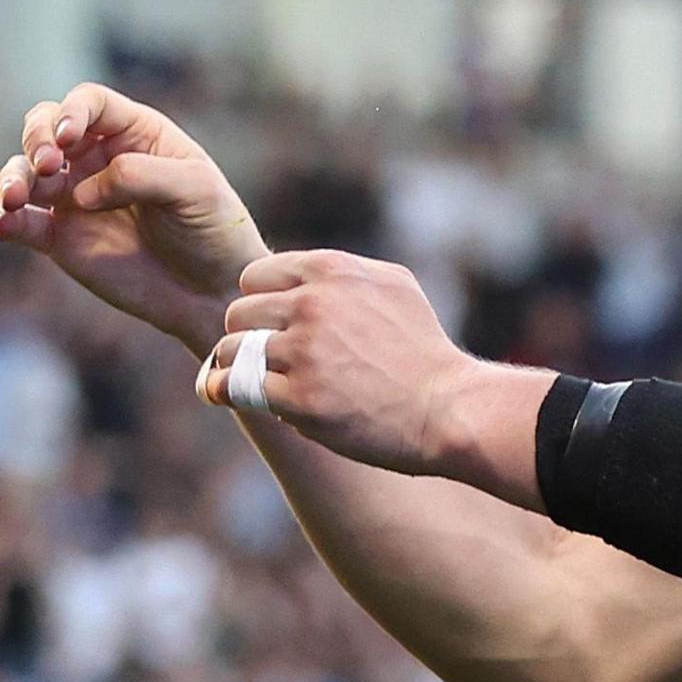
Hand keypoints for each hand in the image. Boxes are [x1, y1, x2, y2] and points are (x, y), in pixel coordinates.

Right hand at [0, 84, 270, 355]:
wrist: (212, 290)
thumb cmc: (214, 228)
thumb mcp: (195, 190)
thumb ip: (139, 175)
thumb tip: (82, 191)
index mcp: (134, 134)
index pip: (89, 103)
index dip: (71, 111)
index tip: (66, 137)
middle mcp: (96, 159)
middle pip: (44, 128)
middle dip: (35, 139)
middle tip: (47, 165)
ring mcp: (73, 196)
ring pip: (23, 173)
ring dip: (12, 179)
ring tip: (16, 198)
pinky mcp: (59, 237)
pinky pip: (19, 222)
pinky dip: (5, 221)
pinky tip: (6, 226)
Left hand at [197, 252, 511, 477]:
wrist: (451, 410)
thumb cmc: (423, 352)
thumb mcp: (394, 288)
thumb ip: (341, 275)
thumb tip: (290, 280)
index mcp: (333, 271)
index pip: (254, 277)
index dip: (262, 303)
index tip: (280, 326)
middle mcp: (315, 305)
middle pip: (238, 313)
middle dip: (249, 337)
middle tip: (272, 359)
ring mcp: (307, 352)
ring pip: (230, 351)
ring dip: (239, 368)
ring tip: (262, 379)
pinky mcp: (302, 398)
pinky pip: (237, 389)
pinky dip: (231, 395)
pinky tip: (233, 397)